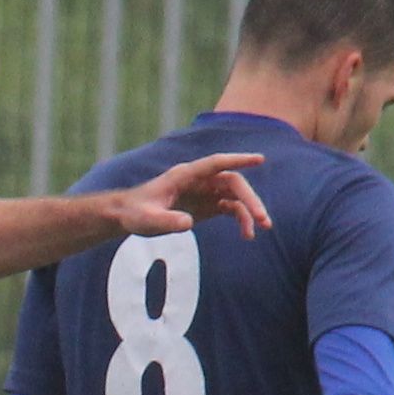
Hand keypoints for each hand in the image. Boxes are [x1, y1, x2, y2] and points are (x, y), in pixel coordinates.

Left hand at [116, 153, 270, 239]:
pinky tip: (247, 235)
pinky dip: (241, 219)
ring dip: (250, 211)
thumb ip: (166, 220)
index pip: (216, 164)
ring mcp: (204, 192)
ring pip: (235, 196)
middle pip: (232, 182)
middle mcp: (199, 180)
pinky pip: (231, 208)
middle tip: (263, 219)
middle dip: (250, 199)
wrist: (130, 216)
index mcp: (185, 175)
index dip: (238, 160)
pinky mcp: (207, 205)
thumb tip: (187, 223)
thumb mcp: (148, 219)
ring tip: (258, 231)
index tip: (259, 159)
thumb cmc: (136, 213)